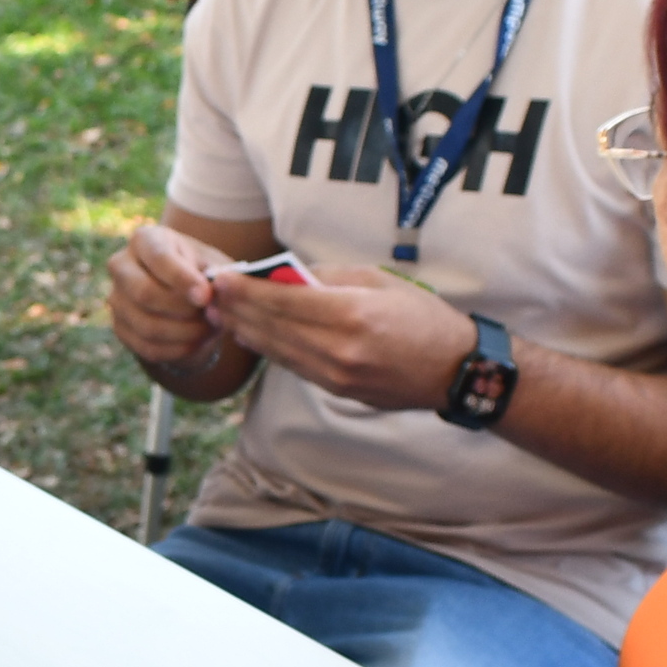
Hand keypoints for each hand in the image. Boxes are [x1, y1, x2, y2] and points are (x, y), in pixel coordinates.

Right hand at [105, 220, 227, 372]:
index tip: (206, 296)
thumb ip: (216, 276)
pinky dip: (176, 349)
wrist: (187, 294)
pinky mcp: (120, 327)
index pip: (158, 257)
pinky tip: (196, 343)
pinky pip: (146, 347)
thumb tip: (209, 296)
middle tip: (210, 315)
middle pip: (144, 293)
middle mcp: (121, 265)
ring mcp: (116, 298)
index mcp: (145, 239)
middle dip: (182, 309)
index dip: (182, 279)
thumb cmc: (201, 271)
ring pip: (146, 325)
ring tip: (208, 329)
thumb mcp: (214, 264)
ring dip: (183, 333)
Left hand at [209, 261, 471, 412]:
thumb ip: (330, 278)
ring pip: (277, 350)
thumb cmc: (423, 318)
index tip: (222, 278)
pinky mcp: (338, 391)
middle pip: (272, 327)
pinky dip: (270, 349)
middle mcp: (339, 349)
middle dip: (237, 309)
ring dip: (246, 331)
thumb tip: (286, 274)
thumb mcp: (380, 282)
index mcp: (352, 314)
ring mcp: (336, 375)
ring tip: (223, 313)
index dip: (246, 289)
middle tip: (211, 294)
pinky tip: (254, 335)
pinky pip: (293, 366)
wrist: (456, 371)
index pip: (283, 300)